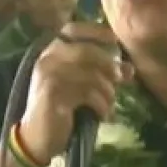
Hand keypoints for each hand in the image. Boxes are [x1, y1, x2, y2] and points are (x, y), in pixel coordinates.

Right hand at [19, 22, 131, 162]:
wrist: (37, 136)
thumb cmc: (61, 108)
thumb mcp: (83, 87)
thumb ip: (103, 74)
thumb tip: (129, 68)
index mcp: (52, 51)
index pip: (73, 29)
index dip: (95, 31)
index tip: (114, 40)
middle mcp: (47, 58)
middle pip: (87, 51)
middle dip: (109, 65)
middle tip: (119, 79)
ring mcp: (48, 75)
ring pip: (91, 75)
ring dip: (107, 92)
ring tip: (108, 105)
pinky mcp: (53, 94)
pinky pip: (87, 94)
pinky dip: (101, 105)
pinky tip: (102, 115)